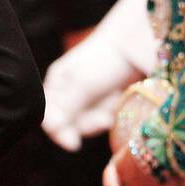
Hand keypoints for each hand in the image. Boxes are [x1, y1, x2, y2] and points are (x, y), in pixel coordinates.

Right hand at [41, 28, 142, 151]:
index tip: (74, 144)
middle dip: (89, 122)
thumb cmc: (105, 58)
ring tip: (116, 99)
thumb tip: (51, 129)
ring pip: (91, 121)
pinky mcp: (106, 97)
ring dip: (104, 115)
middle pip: (72, 123)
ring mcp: (88, 94)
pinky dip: (113, 110)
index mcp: (56, 83)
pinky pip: (106, 114)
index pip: (49, 118)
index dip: (59, 133)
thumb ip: (66, 108)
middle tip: (106, 118)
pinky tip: (120, 97)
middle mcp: (69, 90)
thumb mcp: (83, 84)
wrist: (135, 41)